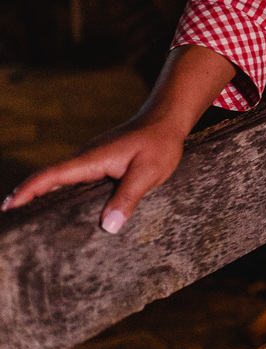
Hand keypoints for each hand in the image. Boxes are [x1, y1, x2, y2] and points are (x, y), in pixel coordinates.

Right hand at [2, 116, 186, 233]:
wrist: (166, 121)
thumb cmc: (158, 144)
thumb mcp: (148, 171)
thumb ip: (128, 197)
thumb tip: (107, 226)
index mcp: (90, 160)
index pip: (51, 176)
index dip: (28, 192)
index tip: (7, 208)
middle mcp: (85, 159)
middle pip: (48, 179)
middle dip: (26, 199)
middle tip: (11, 224)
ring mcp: (91, 161)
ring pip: (60, 180)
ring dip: (42, 197)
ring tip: (29, 224)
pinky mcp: (99, 164)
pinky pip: (73, 180)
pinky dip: (60, 193)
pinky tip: (62, 211)